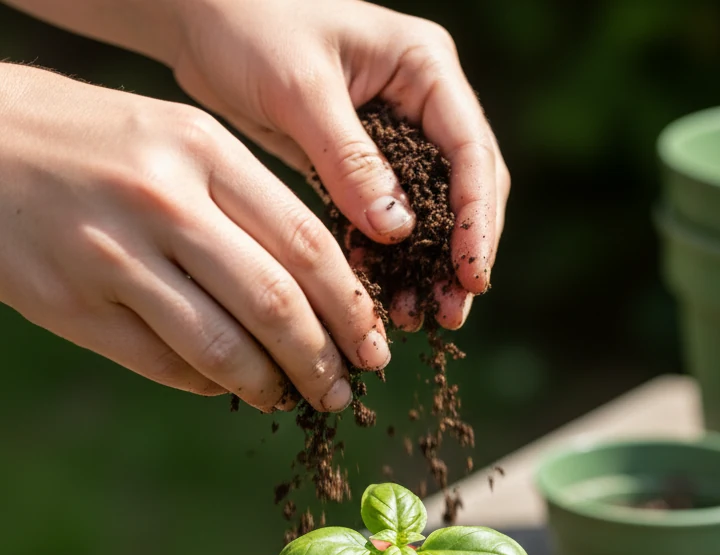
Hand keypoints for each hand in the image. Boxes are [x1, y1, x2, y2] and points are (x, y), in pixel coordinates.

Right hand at [0, 64, 389, 409]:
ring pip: (222, 348)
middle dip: (323, 360)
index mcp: (202, 149)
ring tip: (293, 398)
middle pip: (275, 303)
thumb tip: (322, 291)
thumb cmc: (97, 144)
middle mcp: (163, 201)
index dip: (352, 309)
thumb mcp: (177, 138)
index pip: (307, 243)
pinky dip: (209, 385)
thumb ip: (245, 202)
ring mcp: (114, 256)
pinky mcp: (74, 305)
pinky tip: (228, 386)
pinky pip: (165, 365)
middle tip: (344, 391)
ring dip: (271, 386)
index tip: (376, 349)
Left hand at [171, 0, 509, 329]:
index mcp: (424, 67)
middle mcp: (421, 101)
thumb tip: (398, 232)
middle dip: (460, 254)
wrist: (201, 17)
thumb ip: (350, 160)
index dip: (476, 221)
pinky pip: (386, 220)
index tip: (472, 276)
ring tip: (417, 318)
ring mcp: (394, 135)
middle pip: (466, 190)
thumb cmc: (249, 27)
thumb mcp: (301, 90)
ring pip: (431, 213)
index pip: (471, 152)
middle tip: (450, 315)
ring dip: (427, 267)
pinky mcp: (360, 164)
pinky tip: (379, 297)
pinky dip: (387, 260)